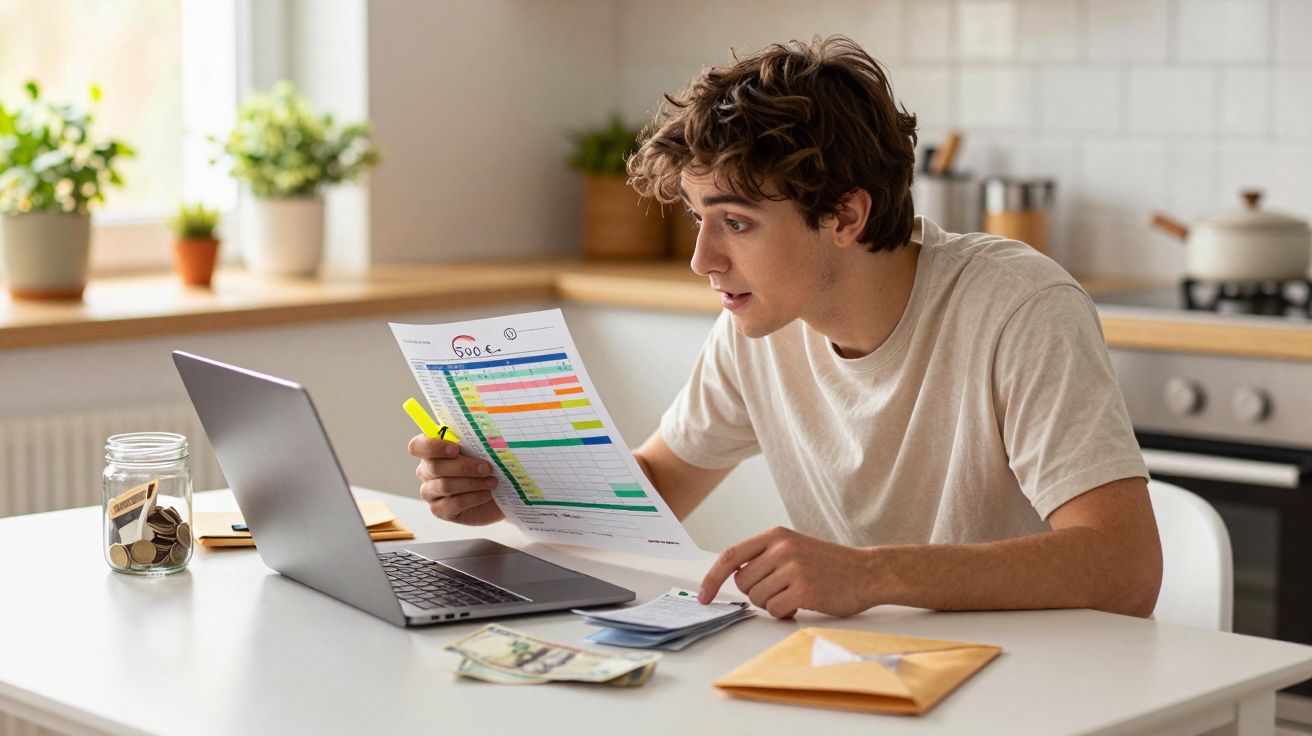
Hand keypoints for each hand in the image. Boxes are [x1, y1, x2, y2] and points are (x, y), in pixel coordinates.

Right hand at [408, 435, 505, 525]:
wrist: (498, 492)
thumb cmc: (486, 465)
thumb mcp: (481, 449)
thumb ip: (472, 440)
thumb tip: (479, 431)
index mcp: (431, 451)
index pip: (418, 446)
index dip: (433, 446)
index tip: (456, 448)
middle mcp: (426, 471)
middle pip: (435, 467)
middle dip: (464, 467)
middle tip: (487, 467)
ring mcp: (430, 492)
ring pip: (444, 486)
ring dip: (472, 483)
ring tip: (492, 481)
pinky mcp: (440, 510)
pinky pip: (452, 504)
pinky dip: (472, 498)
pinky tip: (486, 494)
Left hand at [699, 526, 875, 618]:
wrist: (867, 572)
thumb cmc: (829, 564)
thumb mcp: (794, 547)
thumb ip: (764, 557)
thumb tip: (731, 577)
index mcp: (776, 536)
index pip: (730, 556)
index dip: (712, 578)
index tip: (704, 596)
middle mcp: (782, 549)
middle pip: (743, 583)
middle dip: (756, 594)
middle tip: (779, 591)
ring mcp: (793, 569)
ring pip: (758, 599)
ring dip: (772, 604)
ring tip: (794, 595)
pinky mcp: (804, 590)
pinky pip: (776, 611)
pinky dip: (785, 613)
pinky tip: (802, 605)